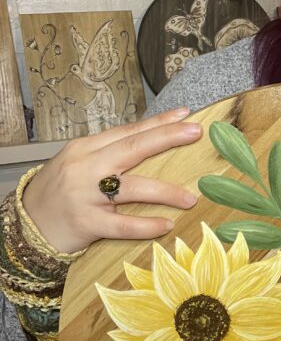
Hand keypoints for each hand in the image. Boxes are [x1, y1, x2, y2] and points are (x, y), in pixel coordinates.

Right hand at [22, 107, 201, 253]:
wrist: (26, 224)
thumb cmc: (59, 192)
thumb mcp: (79, 164)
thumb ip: (109, 155)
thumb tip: (152, 144)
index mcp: (86, 148)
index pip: (128, 131)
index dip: (158, 123)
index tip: (186, 115)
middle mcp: (86, 167)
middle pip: (134, 147)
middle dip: (167, 138)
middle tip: (195, 132)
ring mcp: (85, 195)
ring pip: (133, 187)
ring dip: (166, 191)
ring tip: (190, 198)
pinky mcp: (86, 223)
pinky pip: (123, 224)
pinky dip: (146, 225)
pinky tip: (166, 224)